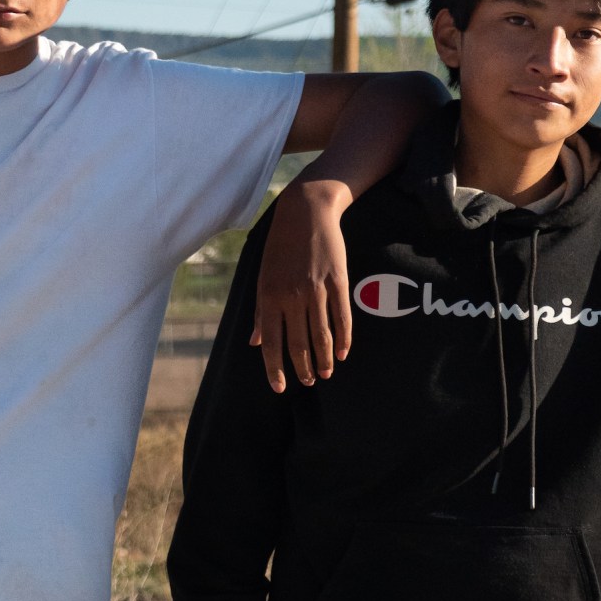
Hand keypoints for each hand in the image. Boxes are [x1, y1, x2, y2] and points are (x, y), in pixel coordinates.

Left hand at [252, 176, 352, 392]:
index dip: (275, 369)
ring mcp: (316, 290)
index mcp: (269, 297)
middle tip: (308, 382)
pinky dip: (344, 339)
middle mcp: (291, 297)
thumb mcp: (263, 277)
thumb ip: (261, 312)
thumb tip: (257, 342)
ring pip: (321, 336)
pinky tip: (343, 352)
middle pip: (298, 344)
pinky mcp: (337, 282)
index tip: (280, 388)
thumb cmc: (280, 246)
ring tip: (326, 373)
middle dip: (303, 368)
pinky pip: (342, 318)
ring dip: (324, 359)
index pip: (271, 343)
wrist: (306, 212)